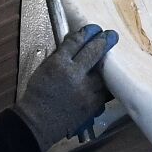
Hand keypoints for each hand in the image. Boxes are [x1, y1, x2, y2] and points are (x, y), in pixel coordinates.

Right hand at [14, 24, 118, 151]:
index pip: (77, 41)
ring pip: (103, 72)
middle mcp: (74, 74)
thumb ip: (60, 56)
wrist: (38, 122)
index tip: (94, 29)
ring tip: (111, 59)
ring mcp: (86, 90)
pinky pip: (104, 90)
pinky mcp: (94, 104)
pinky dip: (105, 85)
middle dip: (105, 40)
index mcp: (58, 64)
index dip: (88, 32)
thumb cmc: (38, 94)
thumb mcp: (45, 68)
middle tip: (112, 35)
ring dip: (107, 65)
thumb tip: (75, 42)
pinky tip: (106, 81)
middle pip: (95, 52)